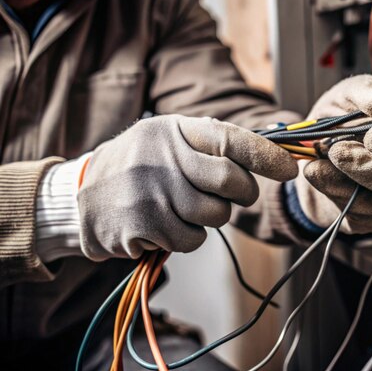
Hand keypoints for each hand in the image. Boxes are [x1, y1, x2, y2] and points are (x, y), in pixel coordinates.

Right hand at [78, 115, 297, 259]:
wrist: (80, 194)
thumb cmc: (139, 165)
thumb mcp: (167, 138)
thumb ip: (210, 142)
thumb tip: (272, 149)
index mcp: (173, 130)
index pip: (229, 139)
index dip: (265, 155)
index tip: (290, 169)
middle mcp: (161, 157)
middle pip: (229, 181)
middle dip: (243, 193)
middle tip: (236, 195)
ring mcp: (150, 192)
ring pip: (215, 215)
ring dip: (212, 217)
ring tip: (187, 207)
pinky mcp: (141, 225)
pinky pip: (192, 240)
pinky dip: (189, 237)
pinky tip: (167, 224)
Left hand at [293, 75, 371, 232]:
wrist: (306, 153)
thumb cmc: (337, 120)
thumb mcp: (347, 97)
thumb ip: (370, 93)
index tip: (371, 134)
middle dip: (364, 164)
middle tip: (335, 150)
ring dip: (343, 175)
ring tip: (321, 156)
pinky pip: (358, 212)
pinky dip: (331, 189)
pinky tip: (316, 172)